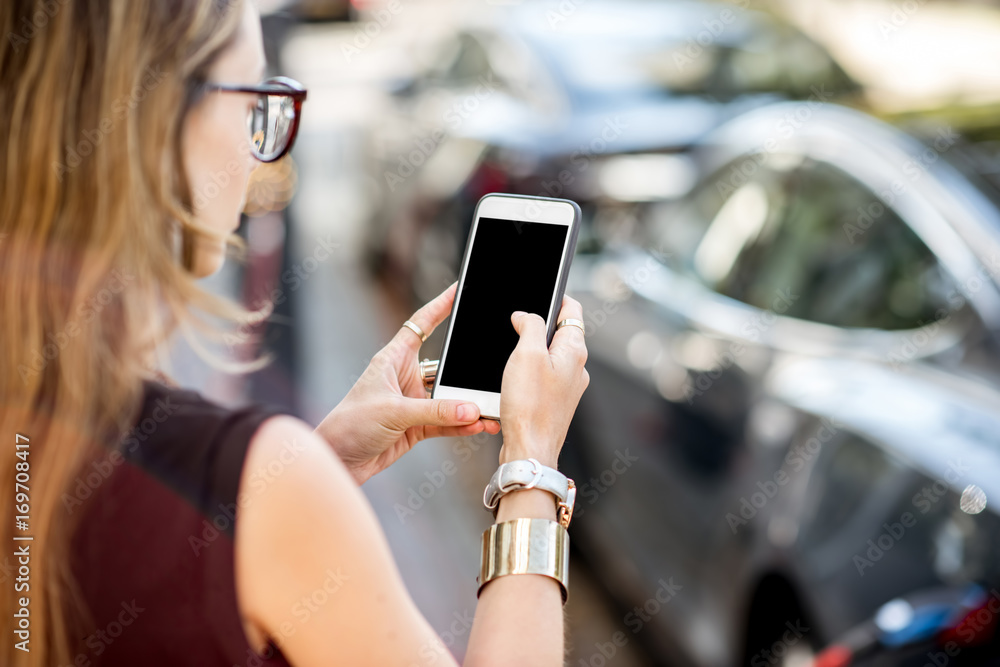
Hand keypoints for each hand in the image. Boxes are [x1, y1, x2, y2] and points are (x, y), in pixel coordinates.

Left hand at [314, 282, 500, 484]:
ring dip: (468, 405)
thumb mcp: (393, 411)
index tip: (459, 289)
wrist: (338, 460)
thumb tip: (471, 410)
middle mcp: (405, 377)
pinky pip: (447, 422)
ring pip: (449, 398)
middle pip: (444, 366)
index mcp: (393, 359)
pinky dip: (463, 425)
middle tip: (491, 368)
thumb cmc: (350, 425)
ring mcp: (413, 403)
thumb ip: (435, 411)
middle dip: (467, 369)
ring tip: (490, 410)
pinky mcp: (417, 426)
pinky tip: (479, 426)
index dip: (440, 305)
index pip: (421, 325)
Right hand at [498, 295, 588, 467]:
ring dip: (532, 349)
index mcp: (575, 351)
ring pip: (550, 356)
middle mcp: (576, 368)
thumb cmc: (530, 406)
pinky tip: (513, 378)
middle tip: (518, 321)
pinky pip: (543, 377)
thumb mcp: (527, 354)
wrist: (530, 449)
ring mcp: (567, 387)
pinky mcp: (554, 403)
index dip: (557, 297)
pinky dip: (529, 371)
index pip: (572, 311)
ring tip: (512, 351)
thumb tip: (525, 316)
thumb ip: (530, 326)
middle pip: (561, 333)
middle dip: (540, 323)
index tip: (542, 291)